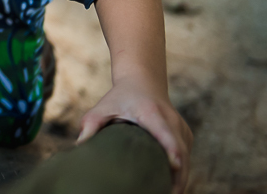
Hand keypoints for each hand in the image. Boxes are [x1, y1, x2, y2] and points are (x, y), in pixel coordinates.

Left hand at [78, 79, 192, 193]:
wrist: (143, 82)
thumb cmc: (121, 97)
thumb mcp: (103, 107)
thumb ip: (90, 124)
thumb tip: (79, 146)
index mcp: (152, 113)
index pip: (167, 134)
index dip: (172, 151)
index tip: (174, 167)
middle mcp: (172, 120)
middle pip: (181, 152)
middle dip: (178, 177)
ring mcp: (182, 128)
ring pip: (186, 157)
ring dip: (181, 178)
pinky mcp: (186, 135)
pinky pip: (186, 157)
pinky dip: (181, 172)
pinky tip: (171, 186)